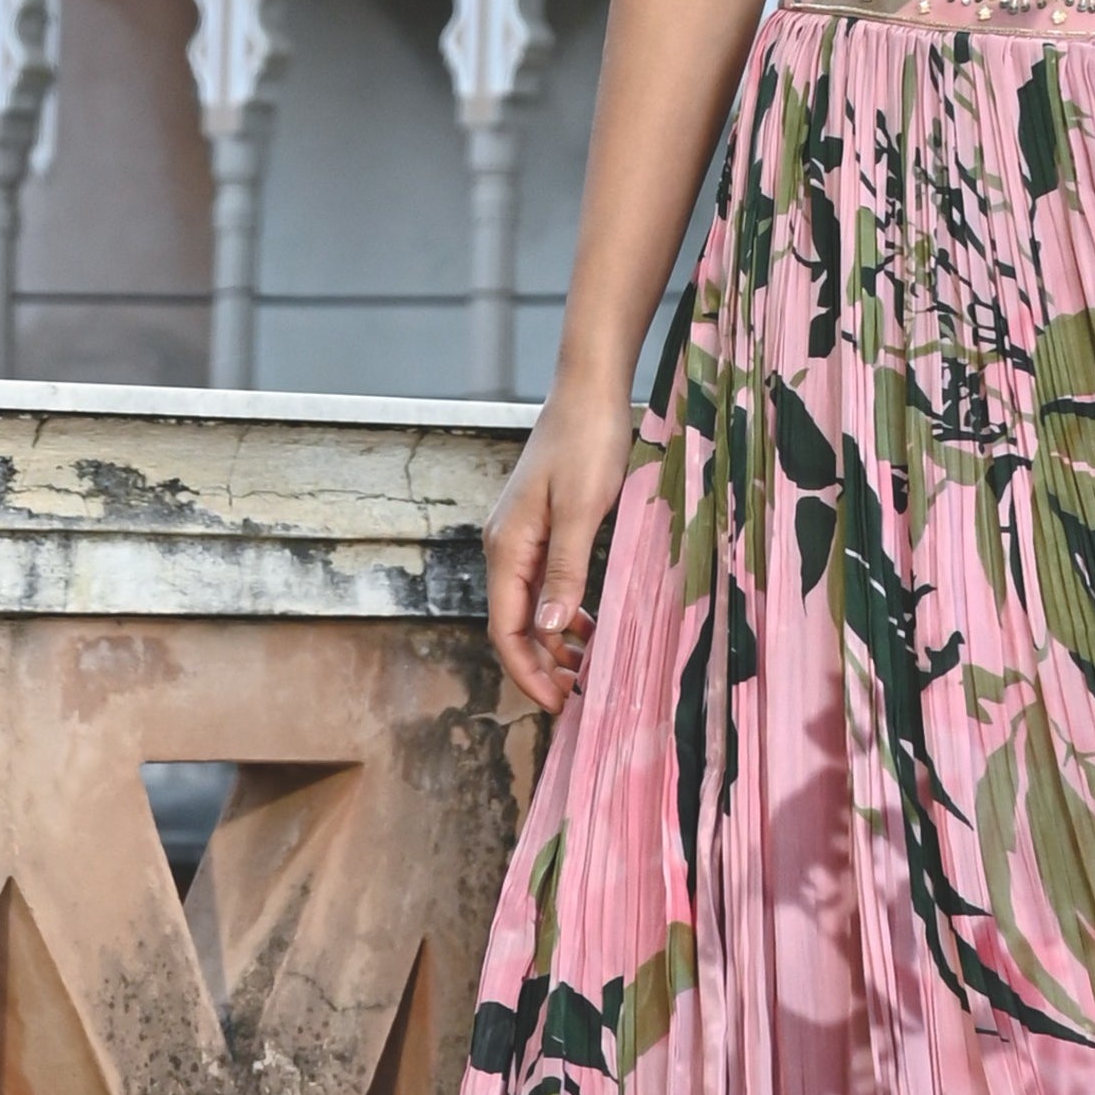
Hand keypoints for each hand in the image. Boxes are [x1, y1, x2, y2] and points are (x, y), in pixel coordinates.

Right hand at [485, 364, 639, 712]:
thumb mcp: (582, 511)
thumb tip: (547, 630)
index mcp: (507, 547)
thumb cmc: (587, 442)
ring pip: (528, 608)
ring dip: (551, 644)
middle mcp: (505, 547)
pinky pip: (542, 585)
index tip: (558, 704)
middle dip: (540, 666)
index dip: (527, 672)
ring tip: (587, 670)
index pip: (505, 629)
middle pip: (512, 625)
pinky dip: (561, 614)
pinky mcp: (540, 528)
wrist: (589, 390)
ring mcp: (521, 537)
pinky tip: (588, 626)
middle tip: (578, 698)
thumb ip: (564, 572)